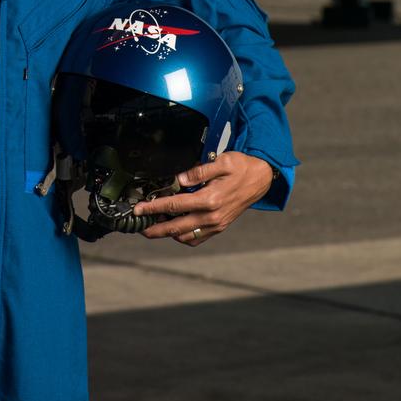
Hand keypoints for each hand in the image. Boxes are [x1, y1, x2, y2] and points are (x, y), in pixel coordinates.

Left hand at [132, 152, 274, 246]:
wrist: (261, 179)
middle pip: (176, 227)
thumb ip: (198, 171)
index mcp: (210, 199)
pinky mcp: (219, 227)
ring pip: (185, 236)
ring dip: (168, 233)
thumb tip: (178, 179)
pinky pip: (197, 238)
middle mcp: (212, 216)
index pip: (174, 206)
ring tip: (154, 226)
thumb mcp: (221, 162)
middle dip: (155, 228)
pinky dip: (183, 237)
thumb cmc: (241, 168)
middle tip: (139, 227)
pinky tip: (174, 229)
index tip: (139, 210)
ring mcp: (216, 224)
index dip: (154, 208)